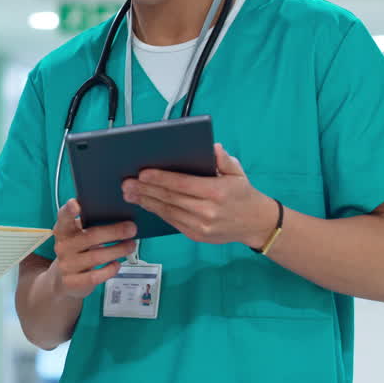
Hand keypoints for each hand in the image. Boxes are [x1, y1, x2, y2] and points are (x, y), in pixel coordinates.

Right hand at [49, 198, 138, 299]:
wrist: (63, 280)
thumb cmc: (78, 251)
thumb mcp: (79, 236)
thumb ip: (92, 227)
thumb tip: (122, 219)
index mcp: (63, 230)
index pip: (63, 218)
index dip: (69, 211)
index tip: (76, 204)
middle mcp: (62, 246)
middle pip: (89, 237)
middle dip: (113, 232)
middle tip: (131, 228)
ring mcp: (66, 265)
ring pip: (96, 257)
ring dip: (117, 250)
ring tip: (131, 245)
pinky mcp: (73, 282)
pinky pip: (95, 276)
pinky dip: (109, 270)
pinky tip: (117, 264)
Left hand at [122, 143, 275, 246]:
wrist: (256, 223)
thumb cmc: (242, 193)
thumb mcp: (237, 171)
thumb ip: (223, 159)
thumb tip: (211, 147)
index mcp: (217, 192)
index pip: (182, 184)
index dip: (160, 179)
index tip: (142, 173)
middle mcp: (207, 211)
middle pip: (170, 198)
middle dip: (146, 190)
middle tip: (126, 183)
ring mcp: (201, 226)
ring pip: (167, 211)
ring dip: (146, 202)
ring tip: (129, 193)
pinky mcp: (196, 235)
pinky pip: (172, 222)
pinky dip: (157, 212)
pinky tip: (145, 203)